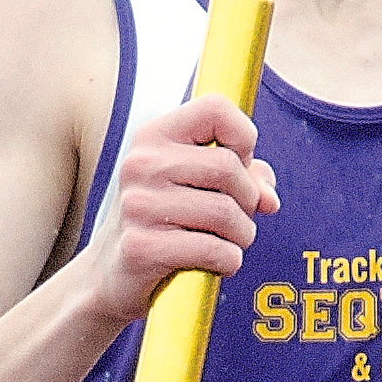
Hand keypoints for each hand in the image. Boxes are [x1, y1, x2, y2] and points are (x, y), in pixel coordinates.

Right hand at [89, 97, 279, 327]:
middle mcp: (141, 164)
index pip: (215, 108)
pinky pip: (214, 250)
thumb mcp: (199, 186)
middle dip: (248, 200)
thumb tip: (268, 198)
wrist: (113, 273)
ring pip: (226, 212)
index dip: (243, 136)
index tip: (240, 165)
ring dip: (242, 235)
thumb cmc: (165, 221)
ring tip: (229, 243)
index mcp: (154, 136)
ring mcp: (138, 205)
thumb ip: (244, 177)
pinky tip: (217, 264)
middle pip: (228, 167)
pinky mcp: (141, 247)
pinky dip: (229, 261)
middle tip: (238, 219)